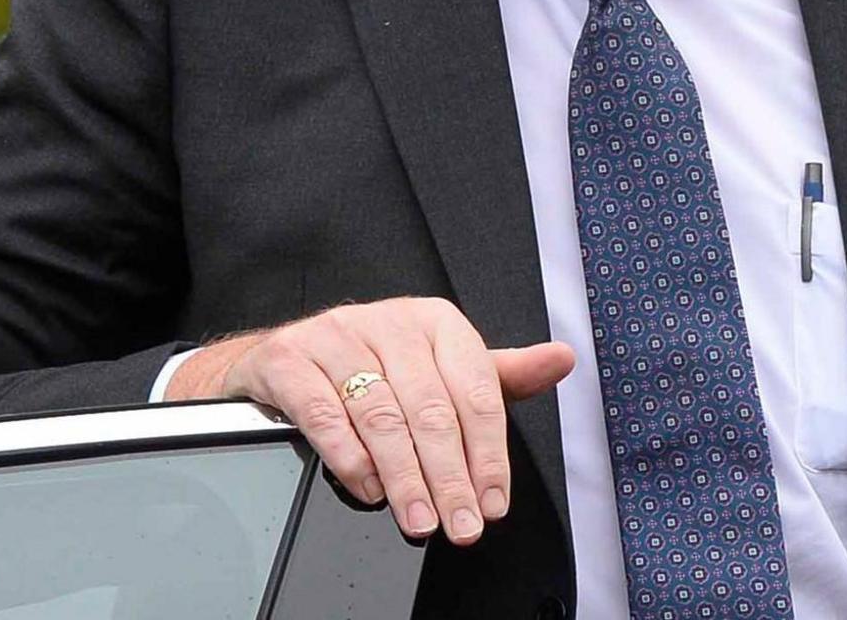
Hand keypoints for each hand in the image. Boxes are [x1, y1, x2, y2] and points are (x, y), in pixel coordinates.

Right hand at [166, 298, 574, 545]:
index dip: (489, 453)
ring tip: (419, 520)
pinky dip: (349, 458)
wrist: (285, 358)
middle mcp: (388, 322)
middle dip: (449, 477)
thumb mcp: (442, 369)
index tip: (493, 502)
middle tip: (461, 524)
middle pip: (430, 409)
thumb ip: (501, 375)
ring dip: (404, 478)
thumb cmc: (376, 368)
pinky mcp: (290, 358)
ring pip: (380, 415)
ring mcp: (336, 336)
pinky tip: (368, 490)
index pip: (475, 390)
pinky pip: (324, 413)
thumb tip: (561, 359)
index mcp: (436, 322)